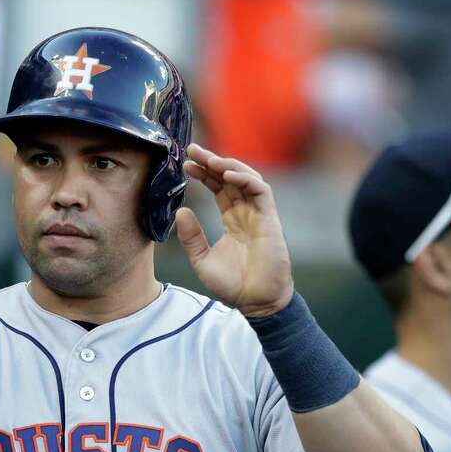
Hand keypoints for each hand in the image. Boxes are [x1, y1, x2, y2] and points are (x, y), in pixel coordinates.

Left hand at [174, 143, 294, 317]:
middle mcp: (247, 213)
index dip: (204, 175)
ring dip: (228, 165)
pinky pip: (261, 191)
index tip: (186, 165)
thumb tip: (181, 211)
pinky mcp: (270, 219)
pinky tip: (227, 175)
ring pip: (247, 178)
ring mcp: (259, 214)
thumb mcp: (202, 260)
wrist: (256, 302)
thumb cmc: (234, 285)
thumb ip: (192, 237)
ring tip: (208, 158)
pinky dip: (245, 179)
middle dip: (212, 162)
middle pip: (230, 178)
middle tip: (192, 150)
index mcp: (233, 220)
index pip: (219, 189)